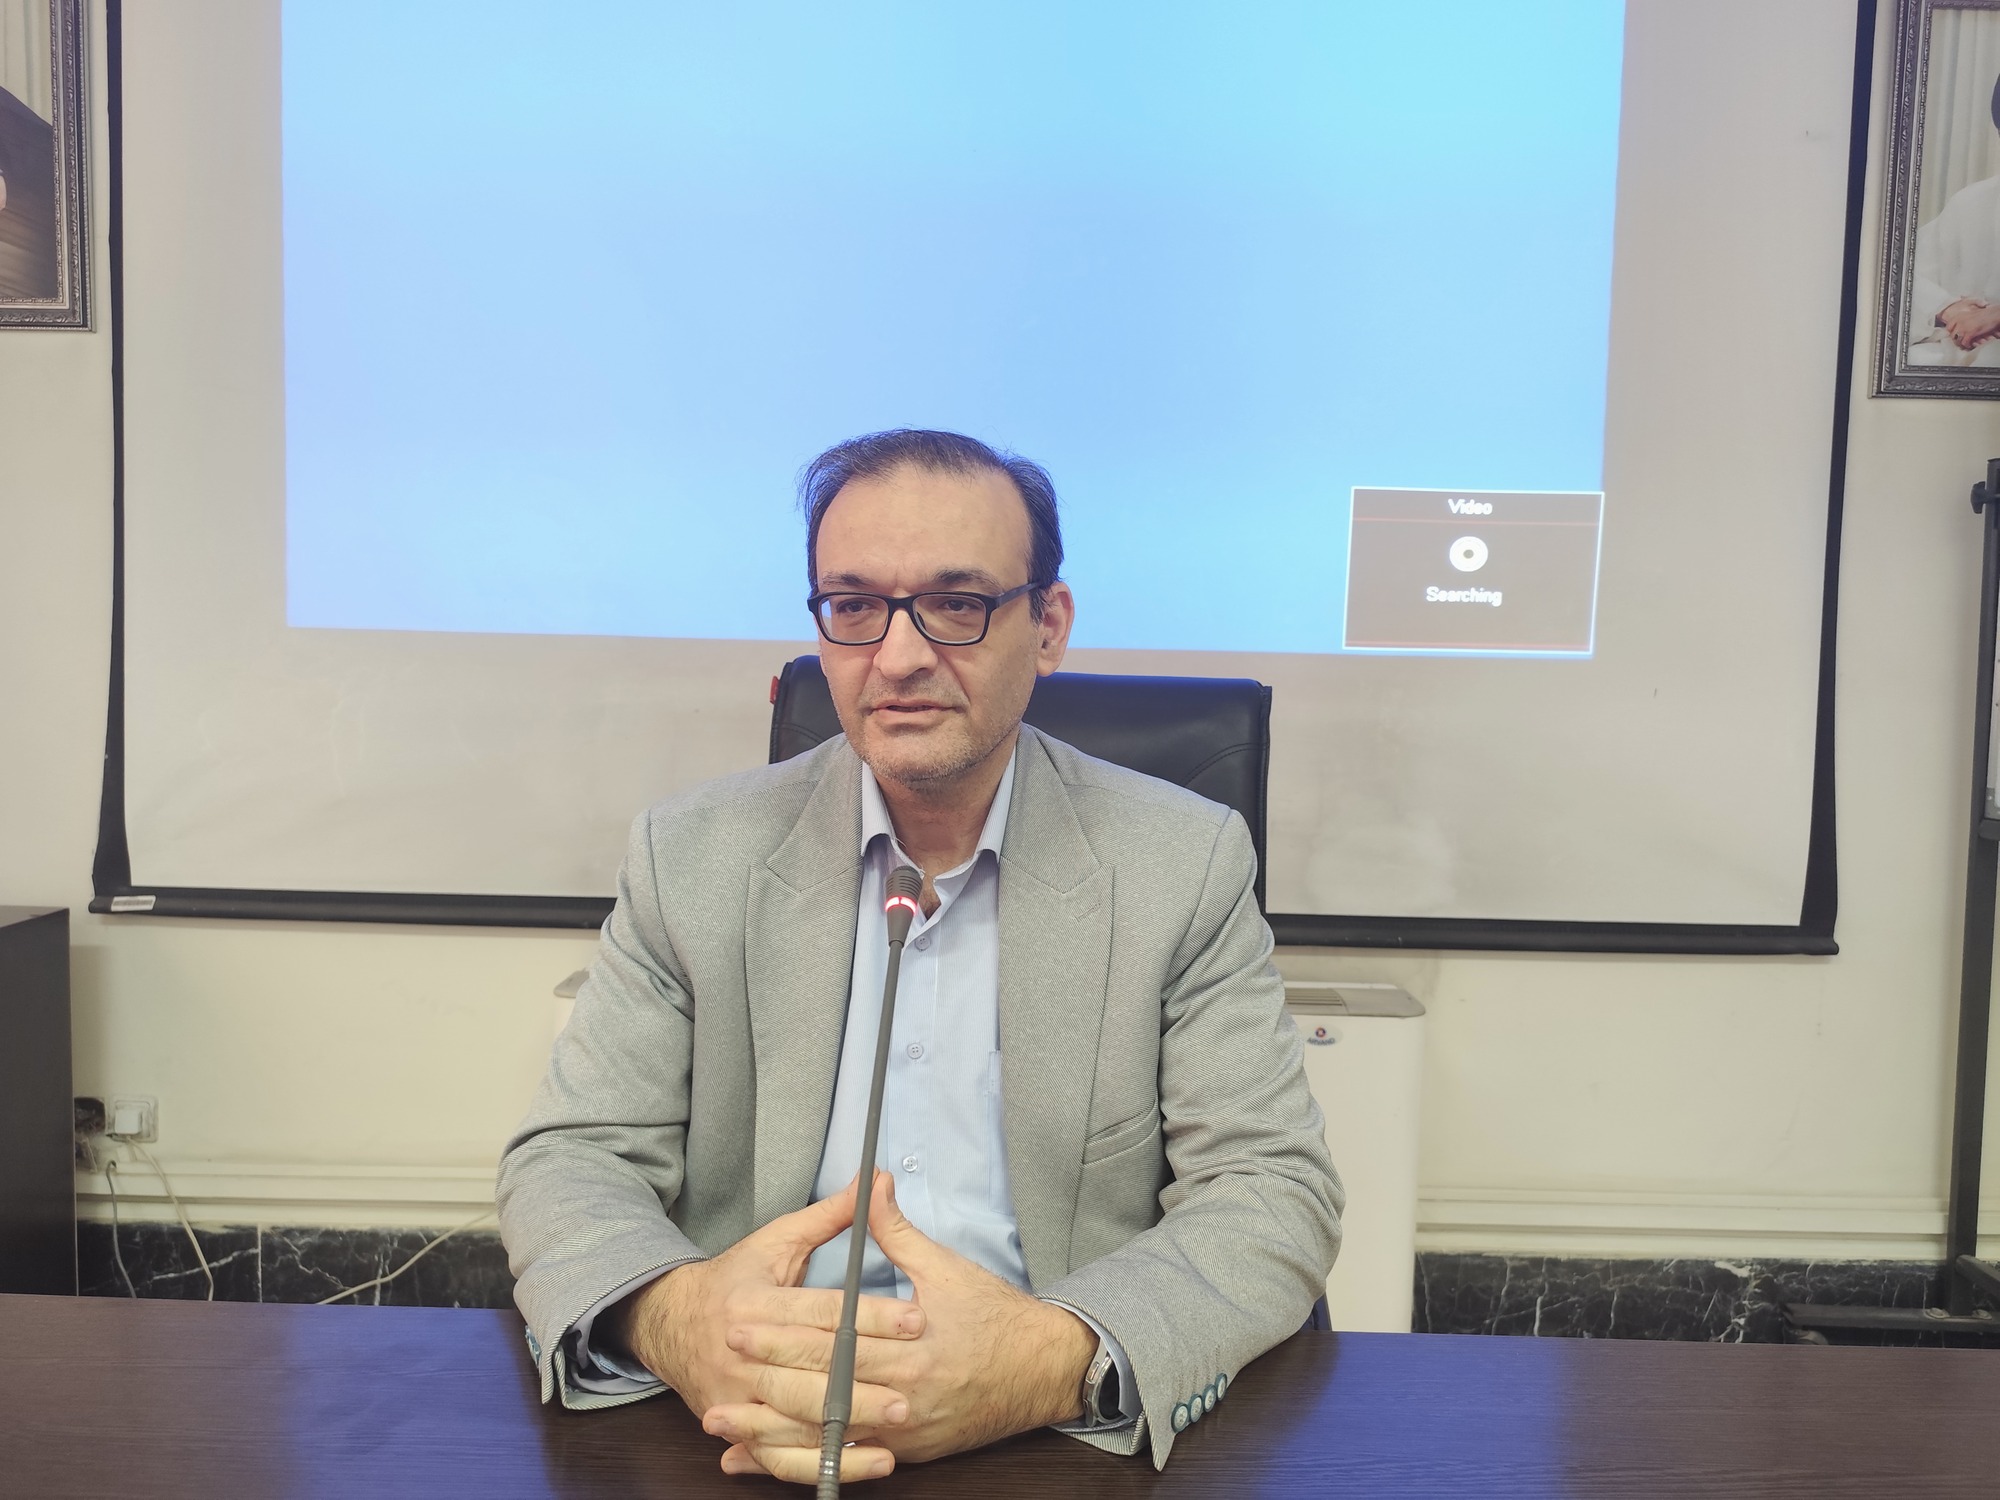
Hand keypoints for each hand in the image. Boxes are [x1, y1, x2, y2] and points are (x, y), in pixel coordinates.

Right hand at [606, 1176, 925, 1482]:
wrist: (668, 1324)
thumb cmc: (733, 1280)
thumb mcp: (776, 1241)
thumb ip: (829, 1216)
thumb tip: (875, 1179)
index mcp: (754, 1303)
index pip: (822, 1313)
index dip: (871, 1317)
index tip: (916, 1320)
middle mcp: (741, 1354)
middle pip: (809, 1372)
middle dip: (862, 1383)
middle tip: (911, 1390)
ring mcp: (735, 1397)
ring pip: (795, 1420)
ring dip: (844, 1429)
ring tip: (893, 1430)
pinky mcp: (735, 1428)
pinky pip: (780, 1457)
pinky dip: (818, 1464)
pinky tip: (859, 1462)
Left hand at [705, 1170, 1096, 1480]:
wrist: (1043, 1370)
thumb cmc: (996, 1317)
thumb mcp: (946, 1267)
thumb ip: (897, 1232)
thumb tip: (871, 1184)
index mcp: (911, 1346)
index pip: (832, 1340)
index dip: (782, 1333)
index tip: (740, 1322)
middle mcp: (906, 1395)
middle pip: (822, 1390)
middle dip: (765, 1381)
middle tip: (718, 1374)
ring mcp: (906, 1431)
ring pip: (828, 1438)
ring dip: (772, 1436)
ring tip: (724, 1430)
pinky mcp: (908, 1451)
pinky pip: (846, 1462)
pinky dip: (803, 1463)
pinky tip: (763, 1462)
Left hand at [1939, 298, 1999, 348]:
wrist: (1994, 314)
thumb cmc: (1983, 315)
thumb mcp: (1969, 315)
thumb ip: (1961, 321)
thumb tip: (1955, 330)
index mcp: (1958, 316)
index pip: (1948, 328)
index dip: (1951, 333)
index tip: (1955, 336)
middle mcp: (1959, 322)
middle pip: (1952, 335)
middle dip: (1957, 339)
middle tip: (1961, 341)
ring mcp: (1963, 328)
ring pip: (1957, 340)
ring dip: (1962, 344)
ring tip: (1966, 344)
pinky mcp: (1970, 333)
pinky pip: (1964, 343)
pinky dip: (1967, 345)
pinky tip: (1970, 345)